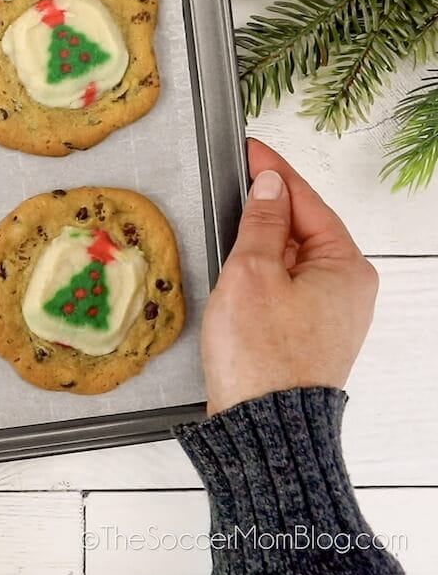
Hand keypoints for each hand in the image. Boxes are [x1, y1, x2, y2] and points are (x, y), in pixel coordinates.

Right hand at [201, 140, 378, 415]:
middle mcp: (348, 288)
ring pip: (293, 259)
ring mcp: (331, 314)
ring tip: (227, 221)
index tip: (249, 149)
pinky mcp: (308, 334)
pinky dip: (262, 270)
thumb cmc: (259, 354)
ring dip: (261, 241)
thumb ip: (262, 223)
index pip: (307, 201)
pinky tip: (236, 267)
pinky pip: (286, 286)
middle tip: (232, 180)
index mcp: (346, 266)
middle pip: (304, 228)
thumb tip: (271, 185)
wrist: (263, 425)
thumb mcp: (252, 272)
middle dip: (268, 206)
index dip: (273, 171)